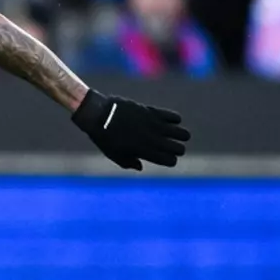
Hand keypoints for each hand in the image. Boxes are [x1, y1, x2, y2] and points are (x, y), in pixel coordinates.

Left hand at [71, 90, 190, 169]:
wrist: (98, 114)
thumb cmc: (103, 136)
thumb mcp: (112, 154)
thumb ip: (127, 162)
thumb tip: (140, 167)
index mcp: (144, 152)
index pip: (170, 160)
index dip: (170, 160)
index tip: (164, 157)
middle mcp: (152, 139)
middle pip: (179, 148)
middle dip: (178, 149)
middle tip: (169, 146)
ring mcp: (154, 124)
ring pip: (182, 133)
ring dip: (180, 135)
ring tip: (173, 134)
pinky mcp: (152, 111)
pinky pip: (175, 117)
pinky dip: (175, 120)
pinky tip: (169, 121)